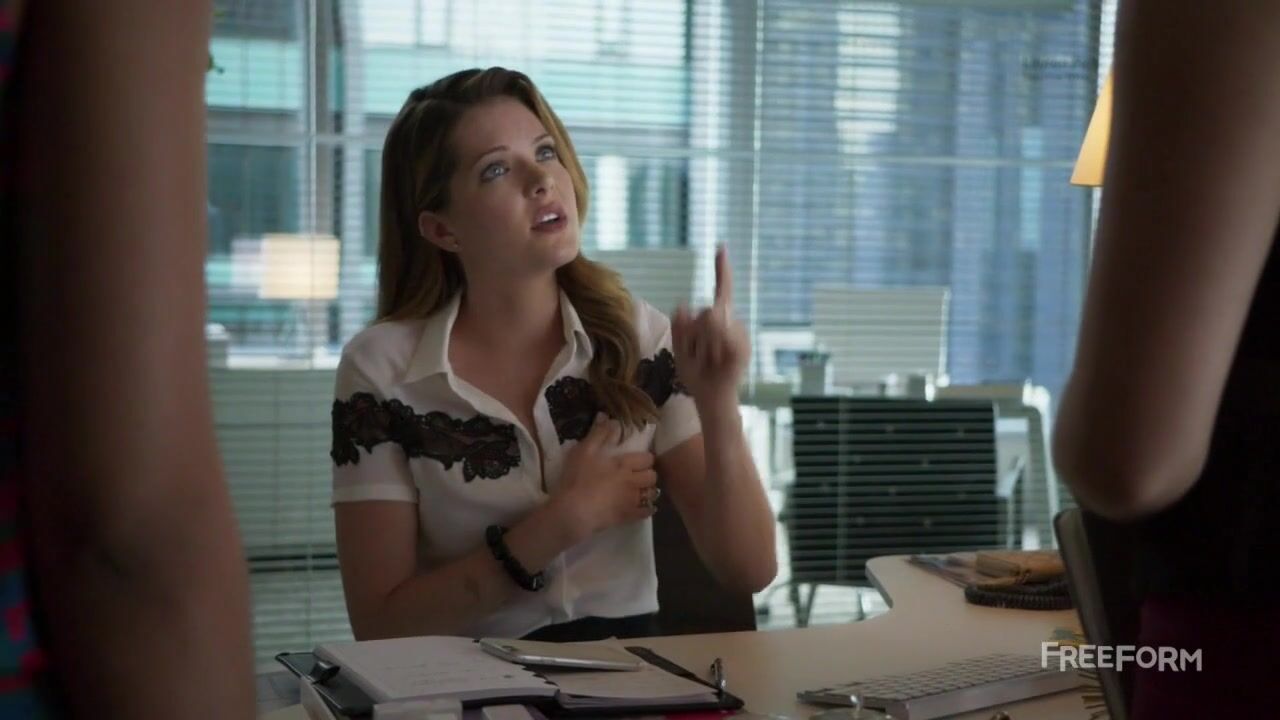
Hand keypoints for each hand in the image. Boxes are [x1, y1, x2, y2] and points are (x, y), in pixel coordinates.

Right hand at [554, 415, 658, 539]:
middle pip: (653, 476)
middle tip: (638, 476)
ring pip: (652, 494)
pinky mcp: (628, 516)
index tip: (638, 460)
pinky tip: (643, 508)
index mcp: (624, 464)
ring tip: (640, 491)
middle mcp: (633, 481)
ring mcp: (632, 500)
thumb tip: (611, 418)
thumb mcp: (584, 451)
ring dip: (648, 491)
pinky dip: (647, 509)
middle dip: (648, 474)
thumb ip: (599, 434)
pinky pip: (647, 512)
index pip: (647, 458)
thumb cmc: (578, 478)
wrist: (575, 510)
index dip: (645, 459)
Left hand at [672, 246, 749, 405]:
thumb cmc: (696, 373)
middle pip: (706, 312)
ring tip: (707, 361)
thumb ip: (679, 326)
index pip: (721, 290)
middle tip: (698, 355)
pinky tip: (715, 364)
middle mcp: (730, 322)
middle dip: (694, 334)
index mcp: (715, 319)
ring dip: (700, 347)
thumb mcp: (679, 348)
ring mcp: (738, 334)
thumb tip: (684, 305)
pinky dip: (711, 353)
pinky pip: (721, 339)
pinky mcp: (742, 347)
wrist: (712, 397)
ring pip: (710, 325)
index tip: (721, 247)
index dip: (722, 269)